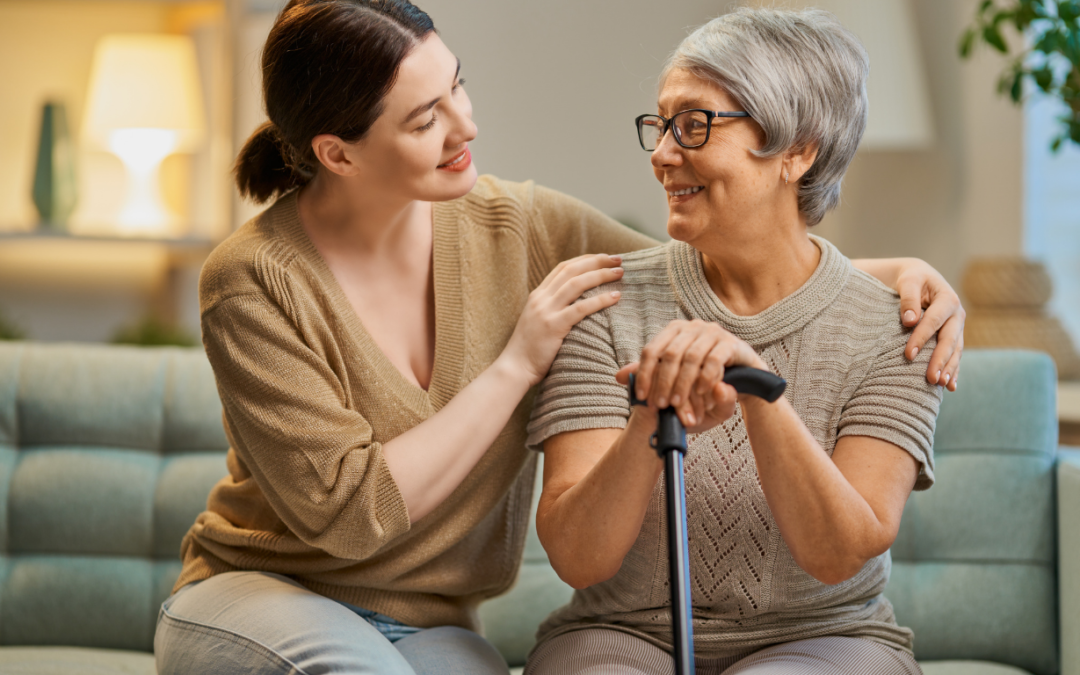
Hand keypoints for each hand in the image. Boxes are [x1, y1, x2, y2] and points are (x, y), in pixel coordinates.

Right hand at [500, 254, 623, 385]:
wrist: (515, 368)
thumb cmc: (529, 350)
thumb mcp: (538, 321)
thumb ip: (552, 309)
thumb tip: (576, 304)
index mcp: (537, 295)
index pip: (563, 268)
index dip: (585, 259)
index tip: (603, 258)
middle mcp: (541, 298)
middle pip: (572, 270)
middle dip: (597, 261)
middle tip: (618, 260)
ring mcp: (546, 311)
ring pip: (577, 284)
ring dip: (601, 275)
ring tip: (620, 273)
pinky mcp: (554, 326)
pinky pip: (581, 308)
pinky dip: (600, 300)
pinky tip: (615, 297)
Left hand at [615, 319, 765, 428]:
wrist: (744, 382)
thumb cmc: (704, 382)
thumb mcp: (674, 382)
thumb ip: (650, 376)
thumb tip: (617, 376)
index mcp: (673, 332)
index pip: (651, 350)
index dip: (643, 374)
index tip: (641, 396)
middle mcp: (690, 327)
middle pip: (669, 354)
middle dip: (662, 382)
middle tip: (660, 405)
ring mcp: (711, 332)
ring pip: (690, 357)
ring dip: (682, 383)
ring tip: (678, 403)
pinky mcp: (730, 343)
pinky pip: (713, 360)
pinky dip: (705, 379)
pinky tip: (701, 394)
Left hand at [895, 260, 964, 390]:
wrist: (918, 277)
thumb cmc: (910, 278)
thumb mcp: (908, 281)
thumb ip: (908, 299)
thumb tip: (909, 321)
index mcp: (947, 299)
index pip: (934, 321)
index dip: (921, 338)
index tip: (908, 355)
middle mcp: (956, 314)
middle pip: (949, 339)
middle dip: (940, 360)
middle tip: (931, 378)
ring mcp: (957, 327)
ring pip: (955, 350)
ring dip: (949, 368)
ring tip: (940, 384)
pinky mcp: (953, 336)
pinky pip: (955, 355)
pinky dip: (954, 370)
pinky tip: (951, 386)